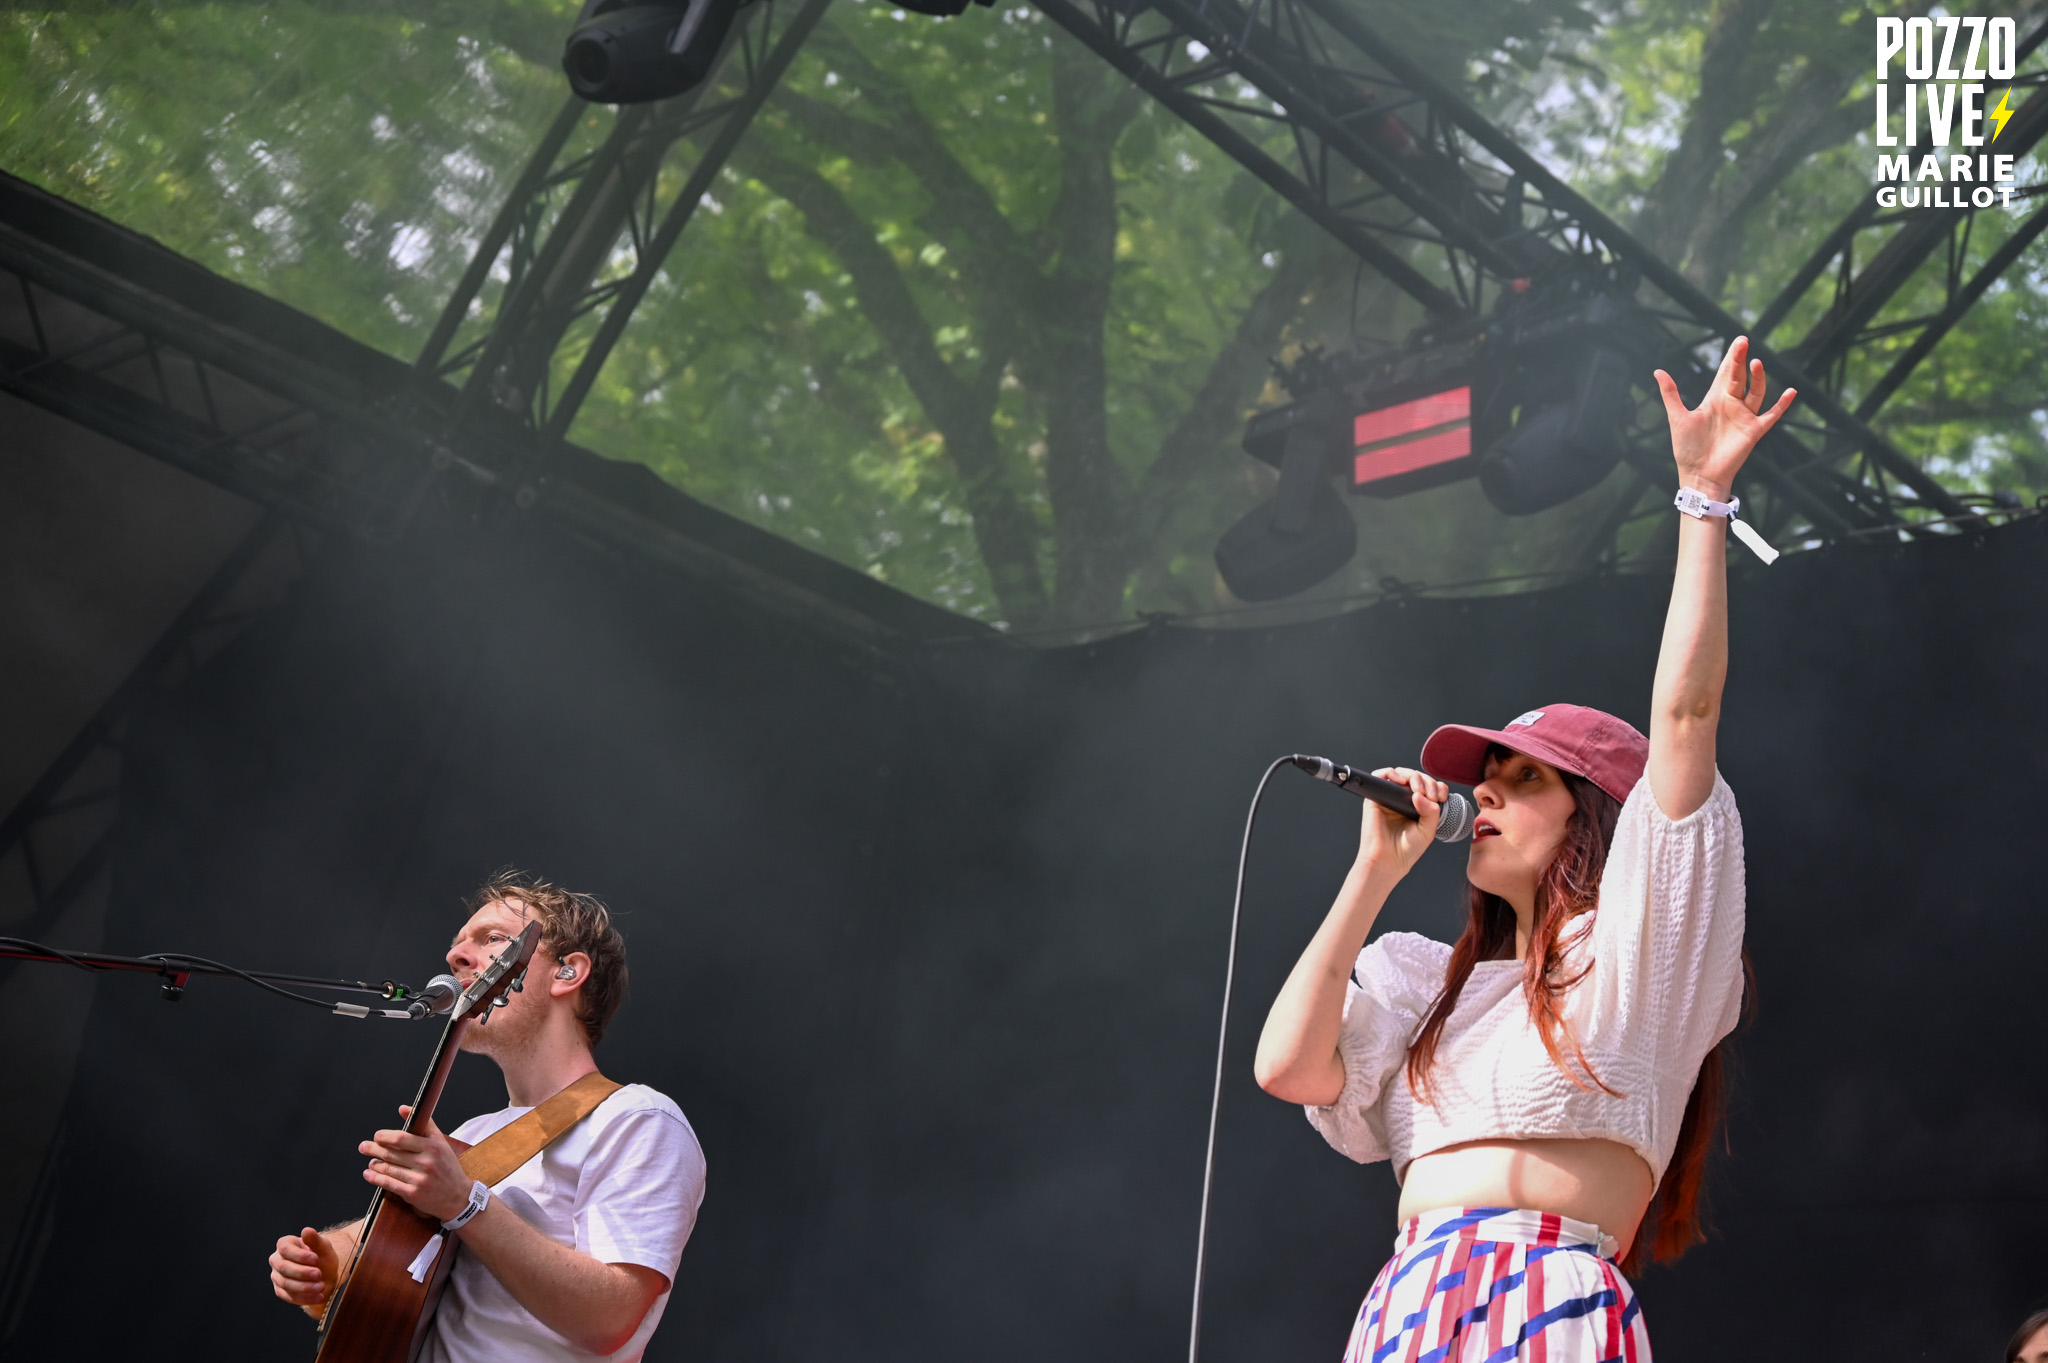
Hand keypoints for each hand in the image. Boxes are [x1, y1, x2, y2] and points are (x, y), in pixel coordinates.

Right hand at [270, 1225, 339, 1307]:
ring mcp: (277, 1276)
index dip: (299, 1255)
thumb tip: (306, 1230)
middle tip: (319, 1275)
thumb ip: (315, 1240)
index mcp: (285, 1244)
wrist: (325, 1275)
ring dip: (304, 1287)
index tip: (316, 1259)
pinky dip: (305, 1298)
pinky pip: (289, 1296)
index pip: (285, 1249)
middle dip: (302, 1273)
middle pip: (284, 1267)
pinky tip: (319, 1297)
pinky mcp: (280, 1291)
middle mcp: (277, 1260)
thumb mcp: (323, 1247)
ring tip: (321, 1287)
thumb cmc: (322, 1257)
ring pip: (285, 1283)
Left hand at [360, 1105, 470, 1222]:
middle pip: (392, 1153)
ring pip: (389, 1169)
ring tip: (371, 1161)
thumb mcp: (441, 1142)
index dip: (385, 1136)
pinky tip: (369, 1174)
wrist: (458, 1197)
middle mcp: (426, 1163)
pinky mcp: (413, 1194)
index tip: (377, 1136)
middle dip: (374, 1149)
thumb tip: (403, 1109)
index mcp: (433, 1147)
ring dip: (375, 1164)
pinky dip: (376, 1178)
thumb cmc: (448, 1167)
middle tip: (364, 1146)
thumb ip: (424, 1124)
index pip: (401, 1138)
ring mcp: (419, 1179)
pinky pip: (389, 1184)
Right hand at [1353, 767, 1446, 877]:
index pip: (1430, 786)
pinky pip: (1380, 776)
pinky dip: (1391, 773)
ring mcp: (1389, 797)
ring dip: (1414, 776)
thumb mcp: (1428, 829)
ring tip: (1418, 790)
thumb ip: (1432, 811)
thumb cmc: (1406, 849)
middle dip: (1428, 782)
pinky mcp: (1375, 798)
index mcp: (1418, 806)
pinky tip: (1401, 781)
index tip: (1441, 798)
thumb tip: (1420, 794)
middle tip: (1431, 795)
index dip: (1438, 787)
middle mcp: (1403, 800)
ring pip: (1401, 773)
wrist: (1389, 861)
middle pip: (1417, 777)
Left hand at [1653, 336, 1795, 499]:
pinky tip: (1791, 392)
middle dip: (1741, 360)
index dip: (1731, 357)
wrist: (1698, 475)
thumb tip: (1657, 371)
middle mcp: (1732, 405)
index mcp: (1715, 400)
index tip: (1738, 341)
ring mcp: (1744, 417)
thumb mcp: (1677, 417)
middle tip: (1743, 342)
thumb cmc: (1687, 449)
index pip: (1726, 373)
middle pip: (1740, 377)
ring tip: (1755, 363)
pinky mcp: (1753, 431)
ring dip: (1758, 378)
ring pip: (1756, 392)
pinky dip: (1782, 405)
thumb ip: (1670, 394)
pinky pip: (1772, 415)